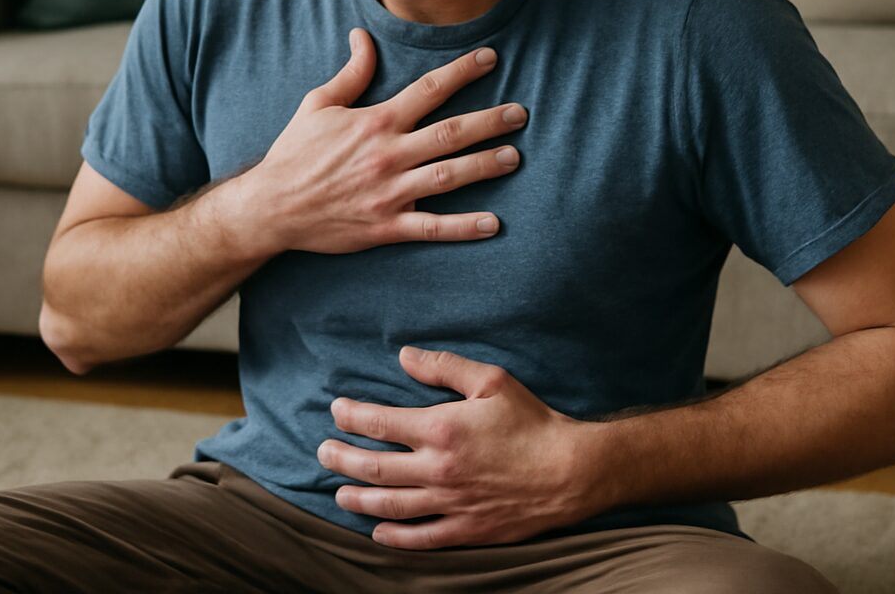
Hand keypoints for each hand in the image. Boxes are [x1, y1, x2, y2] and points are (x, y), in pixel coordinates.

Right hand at [250, 28, 525, 254]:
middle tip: (521, 114)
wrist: (272, 206)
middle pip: (451, 132)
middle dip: (490, 121)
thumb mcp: (318, 104)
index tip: (491, 58)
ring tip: (515, 157)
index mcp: (376, 121)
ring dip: (485, 166)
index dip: (463, 71)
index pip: (429, 89)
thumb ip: (351, 72)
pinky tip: (493, 223)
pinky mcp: (386, 225)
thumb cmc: (294, 153)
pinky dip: (464, 226)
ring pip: (449, 176)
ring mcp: (390, 192)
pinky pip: (432, 226)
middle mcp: (388, 154)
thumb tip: (363, 35)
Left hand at [318, 346, 593, 548]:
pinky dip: (395, 537)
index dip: (351, 417)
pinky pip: (422, 537)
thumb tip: (404, 356)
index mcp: (441, 428)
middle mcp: (438, 469)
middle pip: (373, 467)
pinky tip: (378, 532)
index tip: (337, 412)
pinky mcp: (467, 529)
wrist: (572, 471)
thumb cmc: (533, 422)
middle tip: (322, 453)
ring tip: (339, 493)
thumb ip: (444, 367)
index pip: (379, 423)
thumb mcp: (491, 380)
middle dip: (341, 459)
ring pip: (390, 505)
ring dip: (358, 499)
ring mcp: (450, 503)